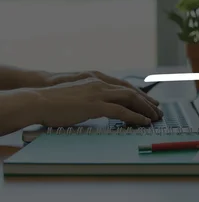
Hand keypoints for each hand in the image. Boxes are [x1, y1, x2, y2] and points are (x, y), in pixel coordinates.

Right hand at [31, 77, 161, 126]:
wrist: (38, 99)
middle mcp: (100, 83)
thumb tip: (98, 106)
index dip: (139, 94)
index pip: (124, 86)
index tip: (149, 102)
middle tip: (158, 111)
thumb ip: (90, 97)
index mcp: (96, 79)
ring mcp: (98, 93)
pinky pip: (121, 111)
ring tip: (154, 118)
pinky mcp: (95, 105)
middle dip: (146, 102)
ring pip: (130, 99)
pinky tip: (143, 122)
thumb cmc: (53, 101)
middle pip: (131, 91)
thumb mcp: (76, 94)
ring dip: (145, 109)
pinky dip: (135, 116)